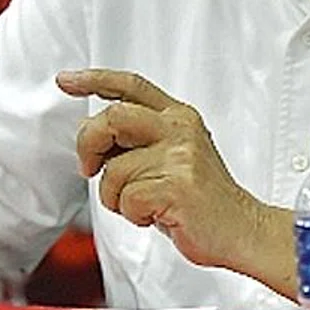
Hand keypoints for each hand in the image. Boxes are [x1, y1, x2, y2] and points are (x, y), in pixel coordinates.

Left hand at [60, 68, 280, 276]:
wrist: (242, 230)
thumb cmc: (203, 200)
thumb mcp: (176, 155)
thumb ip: (141, 139)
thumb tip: (95, 139)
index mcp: (179, 117)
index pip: (131, 85)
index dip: (94, 79)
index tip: (67, 80)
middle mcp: (180, 129)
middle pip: (112, 116)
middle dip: (89, 144)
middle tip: (89, 168)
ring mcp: (180, 157)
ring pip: (113, 170)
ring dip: (115, 197)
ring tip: (143, 204)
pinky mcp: (178, 187)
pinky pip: (126, 200)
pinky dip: (132, 215)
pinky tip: (156, 216)